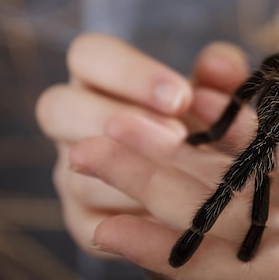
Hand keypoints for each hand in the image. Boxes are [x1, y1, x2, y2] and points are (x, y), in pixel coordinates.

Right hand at [35, 33, 245, 252]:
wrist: (202, 180)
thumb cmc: (203, 120)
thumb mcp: (219, 92)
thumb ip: (222, 74)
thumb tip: (219, 64)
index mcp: (100, 77)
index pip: (88, 55)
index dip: (129, 72)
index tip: (181, 95)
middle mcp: (74, 122)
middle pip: (56, 107)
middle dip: (114, 118)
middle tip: (176, 135)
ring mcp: (73, 172)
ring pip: (76, 173)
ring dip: (127, 177)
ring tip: (181, 179)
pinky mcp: (84, 218)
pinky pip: (92, 223)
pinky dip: (133, 224)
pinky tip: (176, 217)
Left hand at [65, 45, 278, 279]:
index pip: (244, 267)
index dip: (173, 248)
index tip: (103, 225)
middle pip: (227, 215)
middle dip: (155, 187)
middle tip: (85, 153)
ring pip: (240, 175)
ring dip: (180, 151)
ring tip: (117, 124)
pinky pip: (277, 141)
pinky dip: (234, 123)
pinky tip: (190, 103)